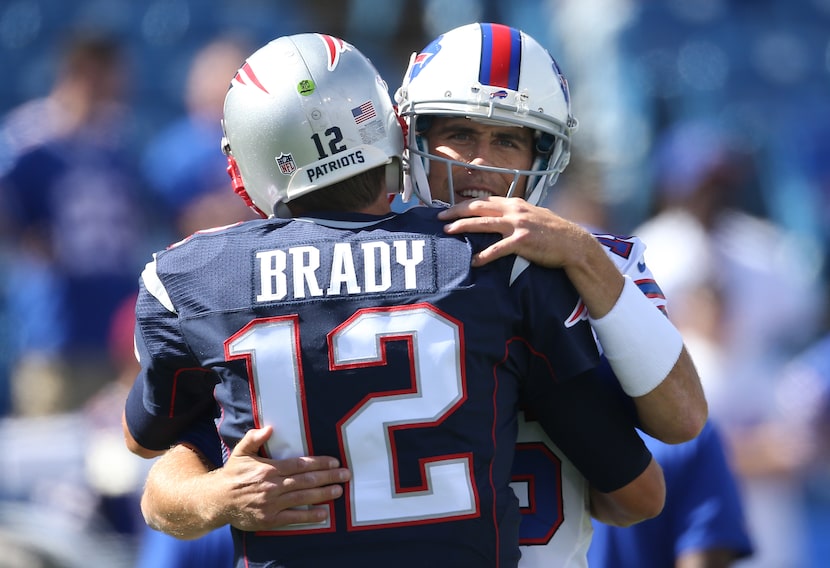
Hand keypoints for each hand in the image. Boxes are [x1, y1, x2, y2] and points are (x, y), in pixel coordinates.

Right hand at [213, 426, 350, 530]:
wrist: (216, 501)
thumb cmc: (232, 475)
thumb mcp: (240, 452)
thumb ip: (254, 438)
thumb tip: (269, 428)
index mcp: (269, 469)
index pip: (300, 465)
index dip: (320, 463)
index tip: (334, 462)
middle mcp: (273, 486)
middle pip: (307, 480)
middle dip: (329, 477)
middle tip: (345, 474)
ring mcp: (272, 504)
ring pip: (303, 497)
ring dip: (324, 494)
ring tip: (339, 490)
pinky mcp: (269, 520)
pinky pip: (294, 518)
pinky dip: (310, 515)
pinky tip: (324, 513)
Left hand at [438, 195, 623, 318]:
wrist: (573, 244)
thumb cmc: (553, 232)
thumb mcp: (533, 215)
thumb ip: (515, 214)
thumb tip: (498, 217)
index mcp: (515, 203)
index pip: (483, 201)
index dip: (463, 204)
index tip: (448, 209)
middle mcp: (514, 210)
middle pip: (478, 208)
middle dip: (456, 211)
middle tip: (439, 218)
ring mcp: (518, 225)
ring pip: (484, 223)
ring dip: (463, 227)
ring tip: (448, 232)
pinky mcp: (523, 242)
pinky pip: (498, 249)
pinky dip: (484, 255)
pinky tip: (474, 261)